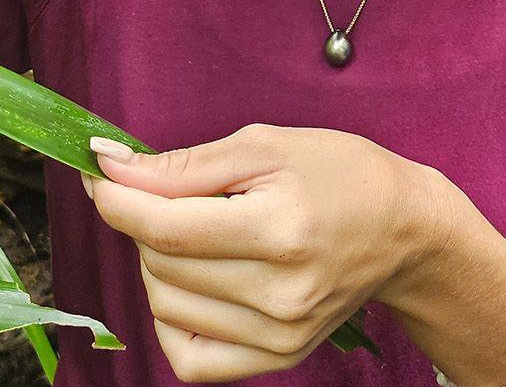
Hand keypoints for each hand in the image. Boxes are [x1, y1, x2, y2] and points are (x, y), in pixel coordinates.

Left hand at [83, 123, 452, 382]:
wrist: (404, 230)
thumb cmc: (337, 174)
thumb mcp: (264, 146)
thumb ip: (182, 164)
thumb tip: (108, 166)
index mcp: (280, 229)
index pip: (165, 227)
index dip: (116, 199)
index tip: (100, 174)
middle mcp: (281, 293)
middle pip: (160, 264)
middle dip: (146, 221)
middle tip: (177, 195)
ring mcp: (280, 334)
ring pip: (164, 305)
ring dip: (160, 265)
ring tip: (199, 234)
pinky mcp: (280, 358)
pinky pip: (188, 358)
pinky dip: (172, 319)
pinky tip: (195, 285)